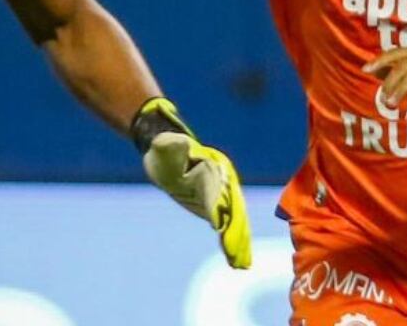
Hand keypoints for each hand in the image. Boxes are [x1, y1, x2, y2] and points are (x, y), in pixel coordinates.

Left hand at [143, 132, 252, 268]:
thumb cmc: (165, 148)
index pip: (218, 193)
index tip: (221, 229)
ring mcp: (220, 195)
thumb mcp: (165, 145)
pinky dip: (231, 239)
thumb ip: (170, 145)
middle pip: (233, 210)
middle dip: (236, 233)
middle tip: (239, 257)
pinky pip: (227, 223)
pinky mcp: (214, 205)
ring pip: (234, 220)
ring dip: (238, 241)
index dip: (220, 211)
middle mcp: (222, 182)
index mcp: (213, 168)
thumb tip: (176, 143)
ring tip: (241, 264)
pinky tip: (234, 257)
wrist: (169, 150)